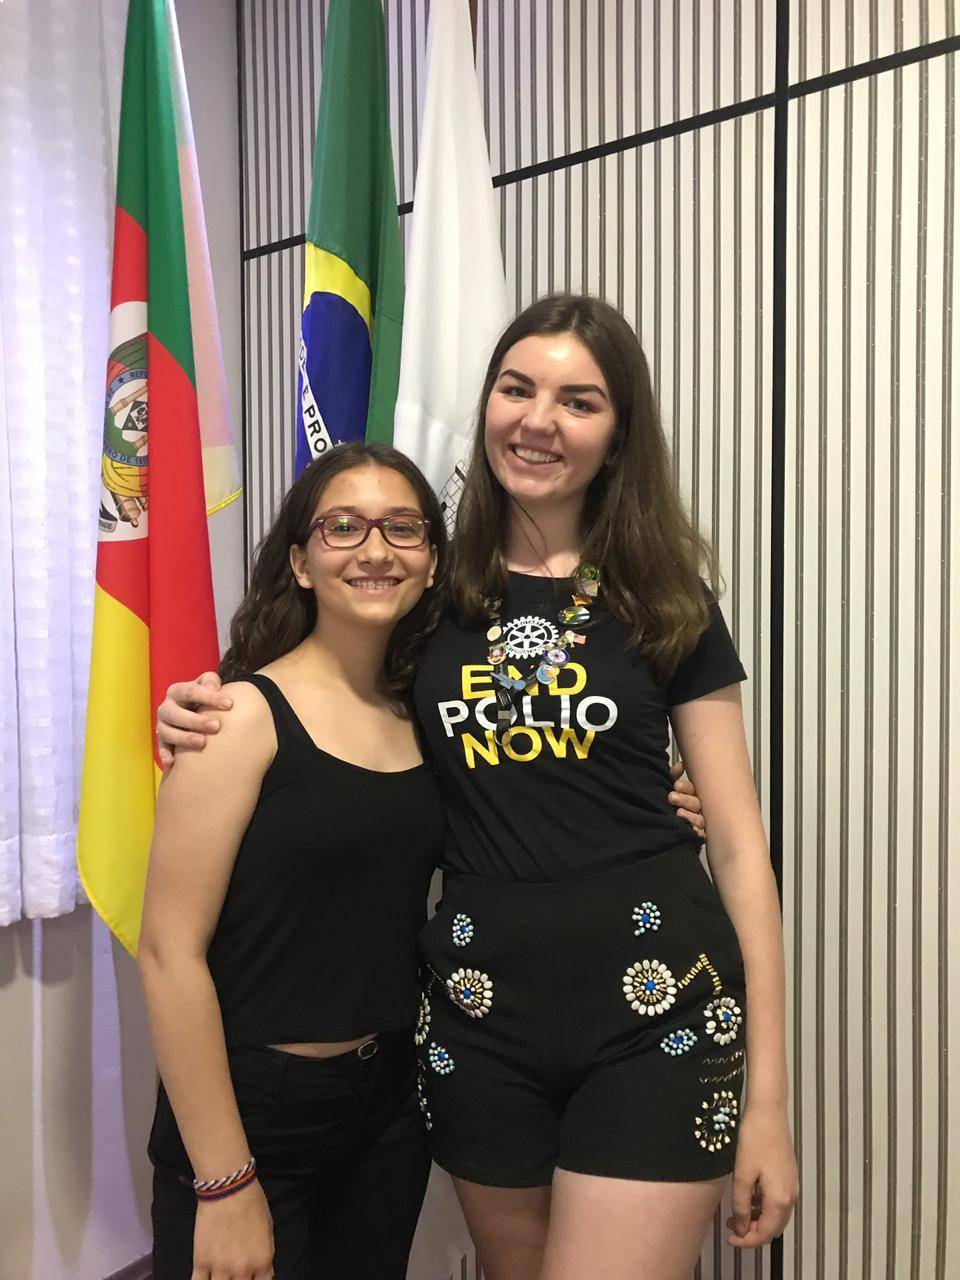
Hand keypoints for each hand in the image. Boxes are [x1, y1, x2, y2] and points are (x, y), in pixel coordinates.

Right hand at [156, 671, 229, 769]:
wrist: (194, 711)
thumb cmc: (205, 698)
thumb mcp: (208, 685)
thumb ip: (211, 681)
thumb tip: (213, 687)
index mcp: (178, 691)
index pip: (191, 691)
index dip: (209, 697)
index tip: (229, 704)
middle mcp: (167, 707)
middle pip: (175, 713)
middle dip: (195, 720)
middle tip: (216, 726)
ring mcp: (162, 725)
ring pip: (167, 732)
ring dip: (184, 738)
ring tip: (203, 743)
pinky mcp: (162, 740)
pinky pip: (161, 748)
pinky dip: (165, 754)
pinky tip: (172, 762)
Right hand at [192, 1177, 274, 1278]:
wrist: (229, 1187)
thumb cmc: (252, 1203)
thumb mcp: (268, 1230)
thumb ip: (265, 1255)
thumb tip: (262, 1271)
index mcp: (262, 1261)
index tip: (249, 1275)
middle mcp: (242, 1270)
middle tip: (233, 1271)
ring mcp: (220, 1268)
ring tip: (220, 1272)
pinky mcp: (200, 1262)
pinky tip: (205, 1276)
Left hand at [668, 759, 705, 838]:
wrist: (660, 829)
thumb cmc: (668, 805)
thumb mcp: (667, 788)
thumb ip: (673, 776)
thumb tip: (679, 765)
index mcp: (691, 795)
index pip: (692, 789)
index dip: (685, 787)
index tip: (676, 785)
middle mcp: (697, 808)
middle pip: (696, 803)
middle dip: (685, 799)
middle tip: (672, 797)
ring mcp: (699, 822)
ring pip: (700, 819)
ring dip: (690, 816)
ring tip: (679, 813)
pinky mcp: (699, 836)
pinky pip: (702, 835)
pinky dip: (697, 832)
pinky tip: (691, 829)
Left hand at [727, 1103, 797, 1248]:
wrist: (769, 1112)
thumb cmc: (753, 1141)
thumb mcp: (743, 1175)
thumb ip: (742, 1206)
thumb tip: (741, 1229)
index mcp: (780, 1200)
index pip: (765, 1233)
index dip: (748, 1241)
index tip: (730, 1240)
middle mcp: (791, 1197)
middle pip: (774, 1227)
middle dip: (753, 1232)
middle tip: (731, 1228)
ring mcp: (792, 1186)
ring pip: (776, 1215)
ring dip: (758, 1219)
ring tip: (735, 1214)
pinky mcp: (789, 1176)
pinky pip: (778, 1201)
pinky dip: (763, 1207)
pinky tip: (748, 1198)